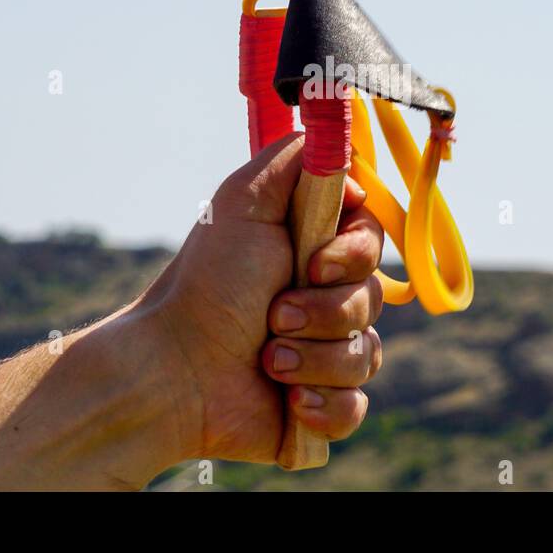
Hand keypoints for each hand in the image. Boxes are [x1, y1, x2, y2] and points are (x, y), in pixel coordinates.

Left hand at [146, 132, 385, 464]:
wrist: (176, 370)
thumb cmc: (208, 284)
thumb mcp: (245, 201)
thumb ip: (297, 159)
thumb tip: (342, 145)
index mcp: (314, 250)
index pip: (373, 242)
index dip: (354, 255)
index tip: (315, 263)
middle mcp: (326, 298)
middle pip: (376, 298)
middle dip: (325, 311)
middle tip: (275, 314)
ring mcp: (327, 352)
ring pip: (368, 355)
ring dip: (314, 358)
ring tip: (267, 360)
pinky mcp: (323, 405)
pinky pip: (357, 407)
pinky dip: (323, 404)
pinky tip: (287, 398)